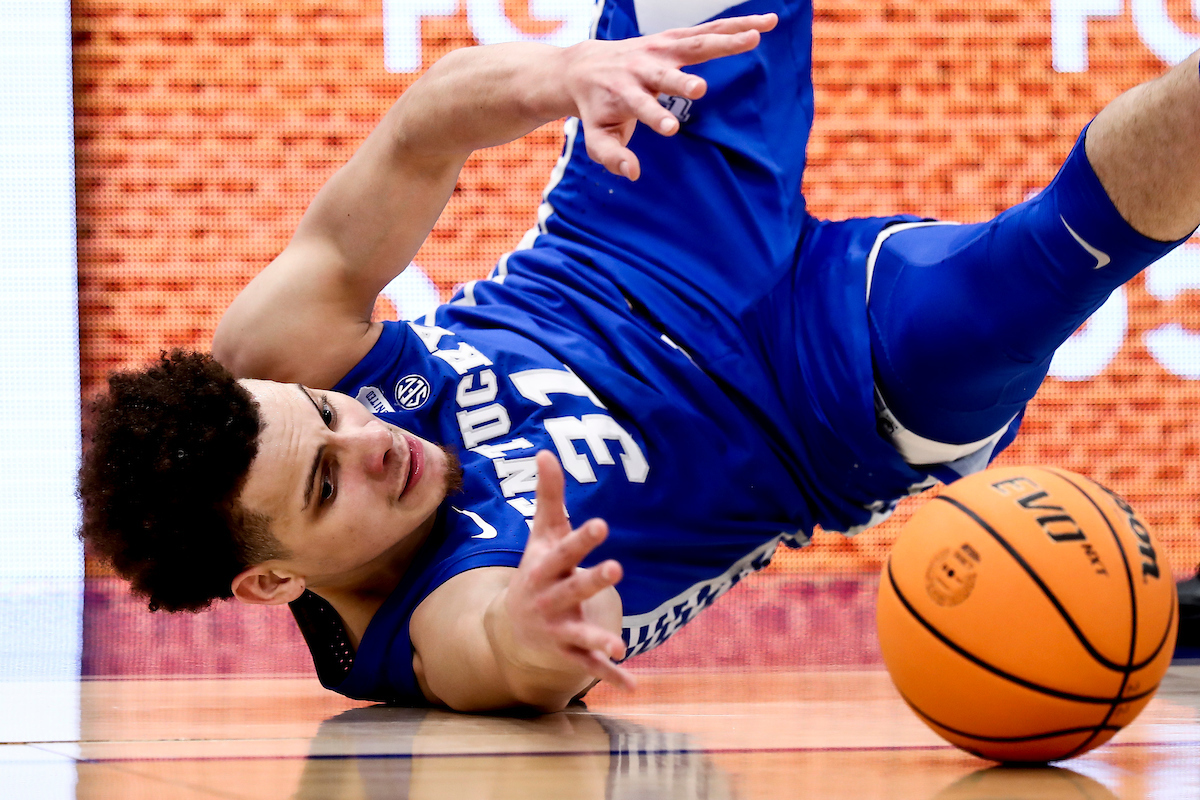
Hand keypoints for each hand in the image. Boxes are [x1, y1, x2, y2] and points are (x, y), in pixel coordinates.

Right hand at [500, 451, 635, 691]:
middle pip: (572, 590)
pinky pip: (591, 667)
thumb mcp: (540, 538)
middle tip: (616, 569)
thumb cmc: (534, 574)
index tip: (601, 524)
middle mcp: (548, 601)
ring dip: (598, 638)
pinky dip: (611, 675)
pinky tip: (633, 683)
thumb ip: (548, 497)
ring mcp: (558, 630)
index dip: (580, 540)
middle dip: (591, 581)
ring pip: (580, 634)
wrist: (507, 633)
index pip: (563, 552)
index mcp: (544, 571)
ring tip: (619, 644)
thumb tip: (546, 450)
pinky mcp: (569, 654)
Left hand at [559, 13, 777, 179]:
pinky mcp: (675, 39)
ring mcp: (660, 49)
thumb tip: (632, 172)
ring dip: (726, 40)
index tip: (671, 129)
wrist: (587, 68)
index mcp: (623, 93)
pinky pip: (710, 31)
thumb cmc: (597, 108)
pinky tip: (766, 23)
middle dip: (681, 81)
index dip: (654, 117)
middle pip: (665, 74)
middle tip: (699, 90)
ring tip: (758, 36)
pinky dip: (737, 26)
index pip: (640, 107)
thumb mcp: (596, 135)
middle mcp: (642, 68)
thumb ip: (610, 155)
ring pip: (695, 44)